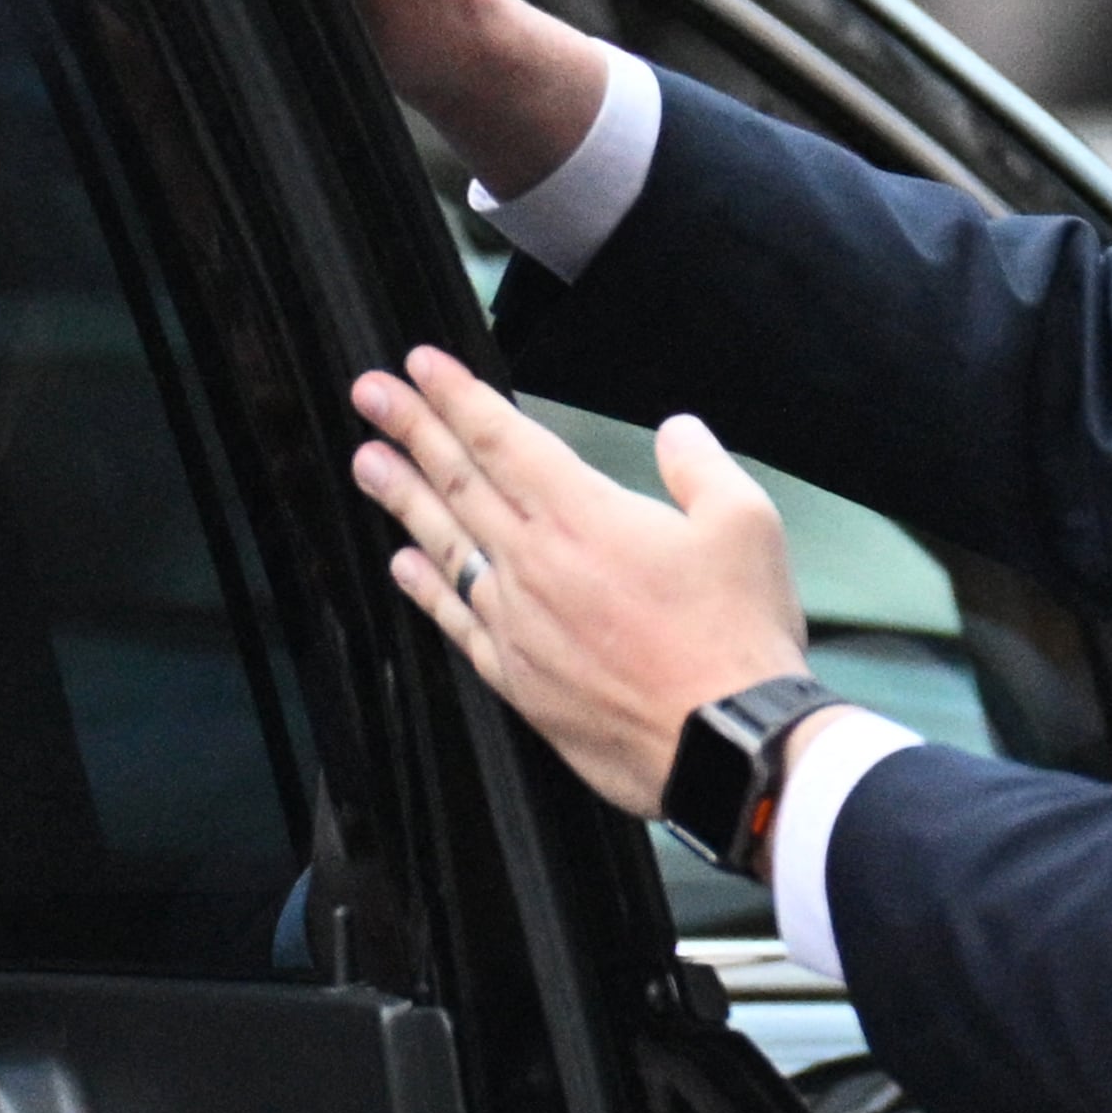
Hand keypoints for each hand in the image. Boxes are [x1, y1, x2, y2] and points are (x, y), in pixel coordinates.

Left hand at [350, 347, 807, 814]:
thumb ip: (699, 466)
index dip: (457, 397)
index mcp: (584, 516)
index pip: (503, 438)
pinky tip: (404, 565)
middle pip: (458, 481)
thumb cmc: (737, 638)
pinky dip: (426, 587)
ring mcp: (517, 623)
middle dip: (410, 429)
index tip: (419, 366)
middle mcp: (534, 564)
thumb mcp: (744, 523)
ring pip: (445, 545)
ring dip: (402, 498)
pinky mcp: (516, 678)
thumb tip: (676, 432)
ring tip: (366, 461)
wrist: (724, 746)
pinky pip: (456, 620)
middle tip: (369, 393)